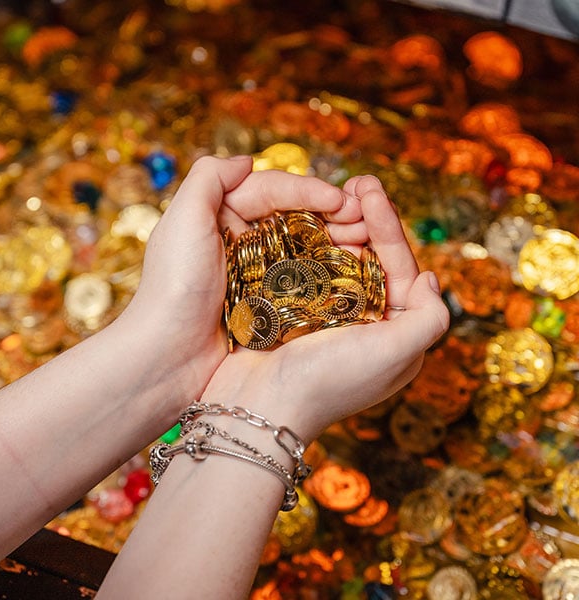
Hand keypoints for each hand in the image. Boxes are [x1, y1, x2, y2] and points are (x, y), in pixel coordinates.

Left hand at [120, 155, 356, 409]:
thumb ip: (209, 179)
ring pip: (300, 243)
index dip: (306, 189)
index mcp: (218, 214)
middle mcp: (237, 237)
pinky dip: (324, 268)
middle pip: (291, 213)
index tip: (339, 199)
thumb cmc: (173, 288)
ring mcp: (254, 270)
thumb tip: (246, 160)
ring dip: (332, 238)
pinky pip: (300, 275)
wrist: (170, 357)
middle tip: (361, 218)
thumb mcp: (182, 222)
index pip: (269, 189)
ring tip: (362, 241)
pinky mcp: (265, 300)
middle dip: (327, 211)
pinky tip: (347, 267)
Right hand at [200, 174, 449, 442]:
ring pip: (339, 261)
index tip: (369, 188)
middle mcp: (365, 323)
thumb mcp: (398, 354)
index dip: (388, 226)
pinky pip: (307, 270)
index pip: (400, 267)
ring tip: (330, 197)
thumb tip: (430, 279)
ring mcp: (327, 317)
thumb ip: (431, 319)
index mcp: (394, 332)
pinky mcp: (294, 313)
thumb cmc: (330, 382)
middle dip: (366, 219)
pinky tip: (303, 222)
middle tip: (355, 182)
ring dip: (338, 228)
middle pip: (372, 260)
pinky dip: (309, 246)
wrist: (260, 405)